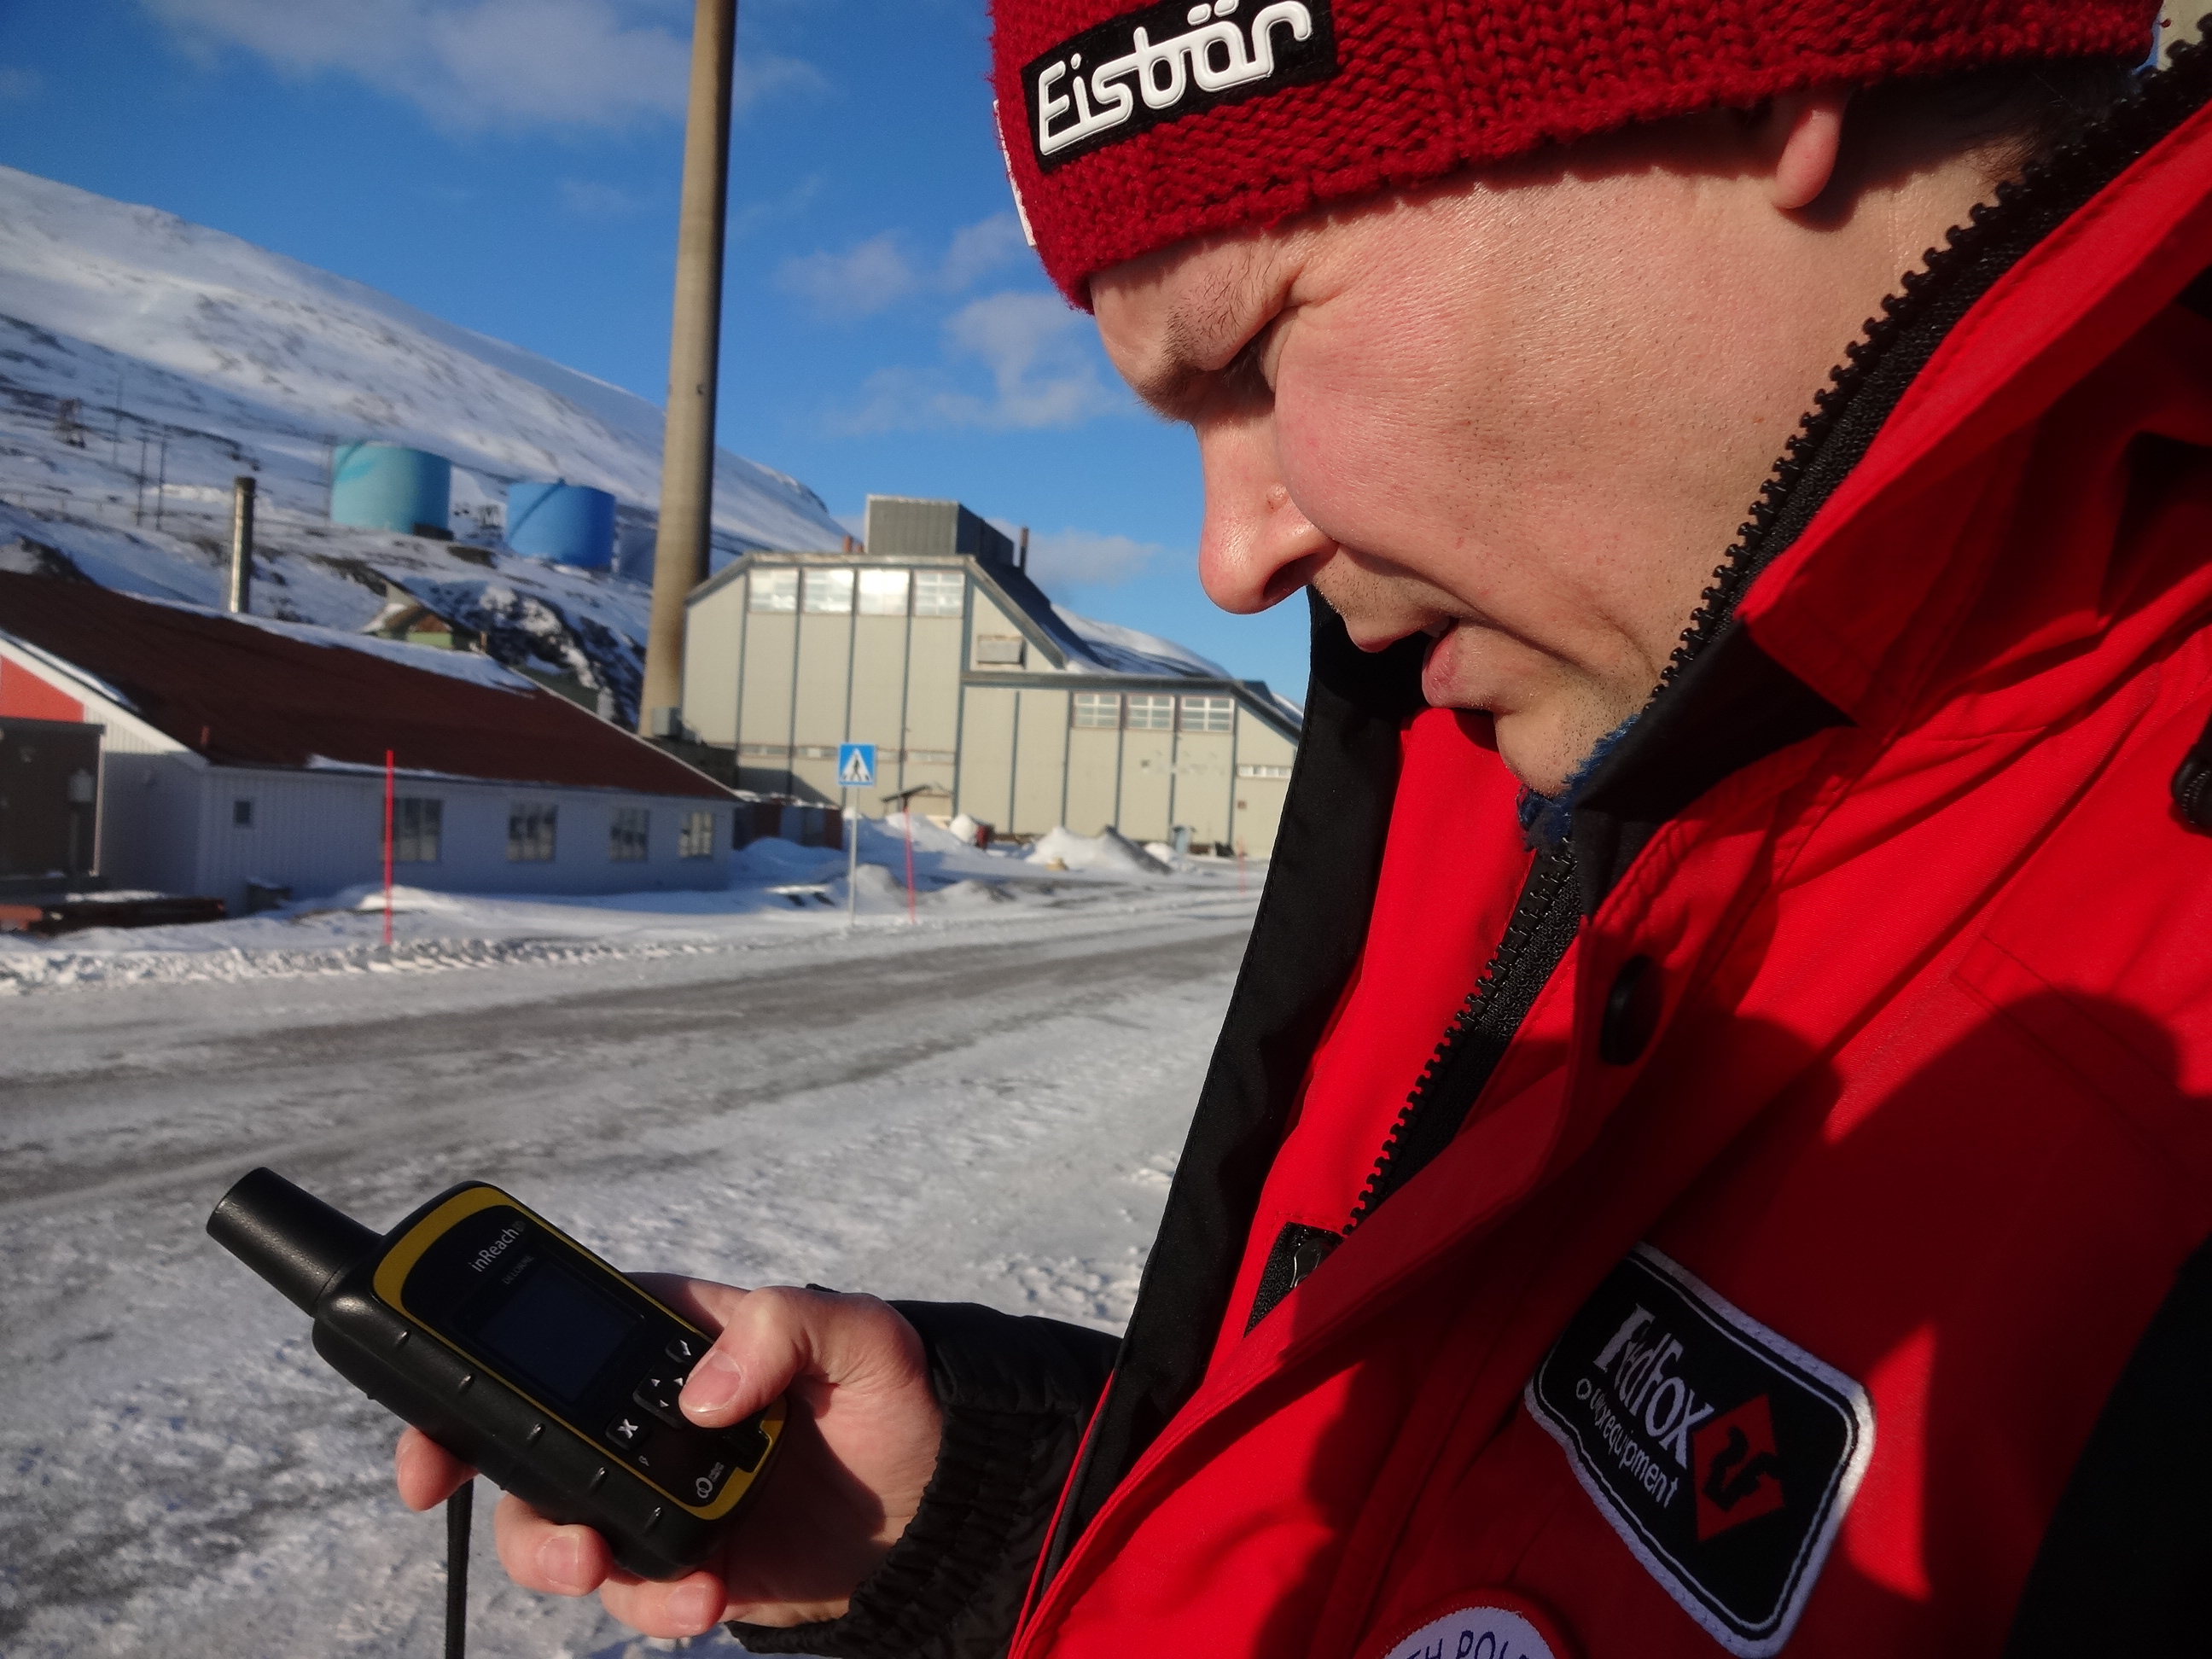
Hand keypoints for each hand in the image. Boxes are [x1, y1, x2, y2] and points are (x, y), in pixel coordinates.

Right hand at [394, 1278, 943, 1637]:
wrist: (940, 1512)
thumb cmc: (897, 1402)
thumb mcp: (865, 1338)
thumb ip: (786, 1326)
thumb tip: (700, 1392)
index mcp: (673, 1334)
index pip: (558, 1334)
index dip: (474, 1372)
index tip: (441, 1437)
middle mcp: (643, 1412)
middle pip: (524, 1440)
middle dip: (499, 1488)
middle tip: (558, 1534)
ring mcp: (652, 1488)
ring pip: (552, 1525)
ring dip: (562, 1556)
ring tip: (610, 1569)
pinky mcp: (675, 1557)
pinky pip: (625, 1589)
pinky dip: (648, 1604)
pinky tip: (699, 1598)